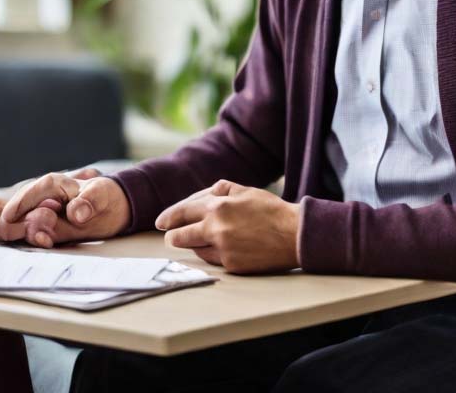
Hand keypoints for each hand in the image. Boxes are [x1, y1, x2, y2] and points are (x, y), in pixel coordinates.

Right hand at [0, 169, 130, 247]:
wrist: (115, 208)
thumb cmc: (105, 195)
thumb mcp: (100, 195)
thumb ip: (87, 203)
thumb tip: (75, 213)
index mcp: (53, 184)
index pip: (31, 193)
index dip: (19, 205)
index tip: (7, 218)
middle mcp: (43, 199)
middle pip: (21, 210)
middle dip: (19, 222)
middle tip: (28, 234)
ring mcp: (43, 214)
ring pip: (26, 224)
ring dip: (30, 232)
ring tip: (44, 240)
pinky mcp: (48, 229)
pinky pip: (37, 234)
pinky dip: (38, 238)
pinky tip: (46, 242)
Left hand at [155, 180, 299, 273]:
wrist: (295, 235)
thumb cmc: (270, 209)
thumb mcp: (243, 190)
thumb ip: (218, 191)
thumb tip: (199, 197)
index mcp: (217, 207)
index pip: (182, 212)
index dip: (168, 218)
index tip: (160, 223)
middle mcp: (216, 229)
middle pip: (180, 237)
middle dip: (173, 236)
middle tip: (171, 236)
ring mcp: (223, 249)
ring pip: (196, 250)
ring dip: (195, 244)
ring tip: (205, 239)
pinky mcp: (232, 265)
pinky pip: (213, 260)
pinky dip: (213, 254)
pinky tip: (222, 248)